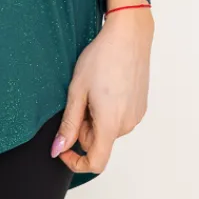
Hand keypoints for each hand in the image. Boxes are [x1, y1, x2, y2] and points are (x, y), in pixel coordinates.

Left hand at [50, 8, 154, 174]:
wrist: (128, 36)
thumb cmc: (101, 58)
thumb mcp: (77, 90)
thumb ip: (68, 123)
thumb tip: (58, 149)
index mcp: (110, 123)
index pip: (96, 163)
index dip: (76, 162)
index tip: (63, 149)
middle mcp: (127, 125)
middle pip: (98, 141)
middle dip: (83, 127)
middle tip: (78, 97)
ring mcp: (136, 116)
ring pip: (107, 129)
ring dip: (95, 118)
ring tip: (93, 88)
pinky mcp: (141, 107)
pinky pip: (119, 119)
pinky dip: (108, 110)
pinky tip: (105, 86)